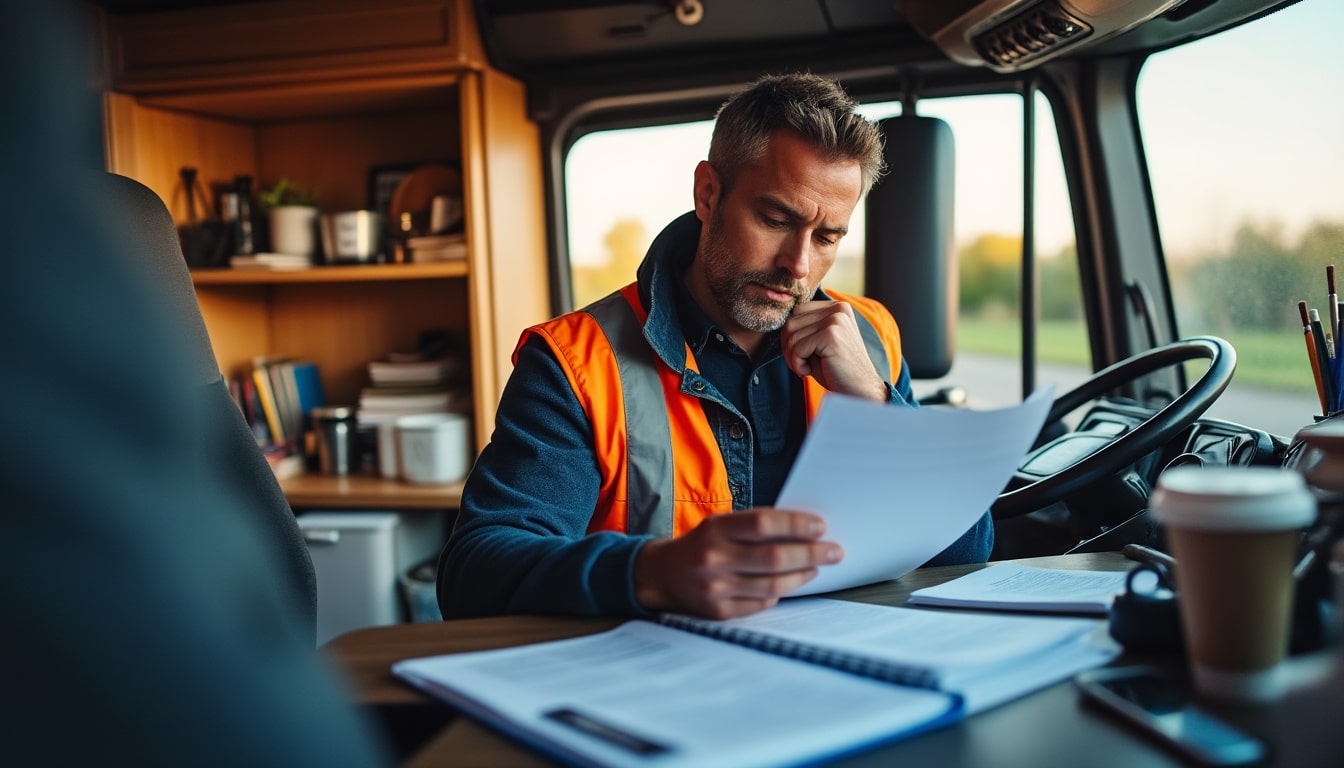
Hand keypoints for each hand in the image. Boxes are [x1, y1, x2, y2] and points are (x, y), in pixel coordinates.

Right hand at [633, 508, 842, 618]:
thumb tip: (804, 531)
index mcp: (714, 530)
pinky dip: (779, 594)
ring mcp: (716, 589)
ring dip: (801, 576)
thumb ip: (754, 527)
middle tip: (834, 551)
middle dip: (811, 554)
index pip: (763, 524)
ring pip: (772, 586)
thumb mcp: (720, 525)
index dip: (796, 525)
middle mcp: (713, 559)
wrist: (664, 575)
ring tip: (815, 568)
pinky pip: (761, 604)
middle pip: (774, 558)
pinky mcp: (719, 612)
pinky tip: (788, 584)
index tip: (820, 527)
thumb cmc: (702, 545)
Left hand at [782, 300, 886, 401]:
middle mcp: (838, 309)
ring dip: (792, 357)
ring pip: (791, 335)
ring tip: (806, 368)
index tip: (801, 354)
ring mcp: (836, 320)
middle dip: (788, 347)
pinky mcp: (831, 335)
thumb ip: (806, 328)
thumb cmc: (836, 370)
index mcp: (836, 307)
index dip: (791, 335)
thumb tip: (782, 323)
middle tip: (800, 364)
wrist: (859, 391)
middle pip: (791, 322)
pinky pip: (797, 348)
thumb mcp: (820, 343)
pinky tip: (809, 371)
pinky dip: (797, 364)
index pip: (797, 312)